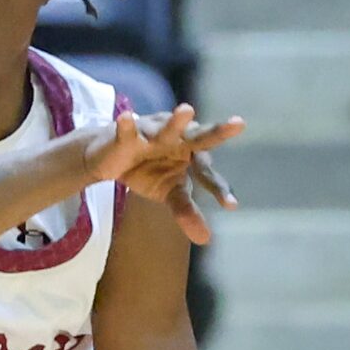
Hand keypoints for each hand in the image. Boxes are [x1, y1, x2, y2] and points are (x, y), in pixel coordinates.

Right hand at [84, 105, 242, 244]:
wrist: (111, 158)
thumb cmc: (148, 170)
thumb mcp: (169, 193)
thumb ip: (187, 211)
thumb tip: (205, 239)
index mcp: (192, 153)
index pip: (208, 172)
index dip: (218, 188)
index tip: (230, 205)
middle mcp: (178, 138)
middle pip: (199, 137)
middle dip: (216, 132)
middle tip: (238, 124)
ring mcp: (154, 132)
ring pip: (167, 128)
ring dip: (177, 121)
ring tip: (187, 110)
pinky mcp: (128, 133)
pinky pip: (127, 130)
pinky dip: (127, 124)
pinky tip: (126, 117)